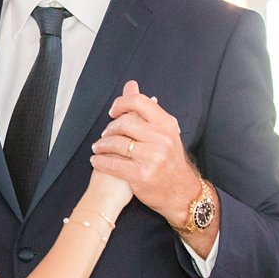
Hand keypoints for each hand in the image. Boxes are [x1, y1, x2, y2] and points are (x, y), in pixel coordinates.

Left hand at [90, 80, 202, 231]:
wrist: (182, 192)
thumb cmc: (170, 160)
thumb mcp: (164, 131)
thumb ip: (145, 109)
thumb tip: (130, 85)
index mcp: (166, 124)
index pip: (139, 102)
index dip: (120, 104)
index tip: (113, 112)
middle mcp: (160, 138)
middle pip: (124, 123)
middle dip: (110, 129)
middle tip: (105, 135)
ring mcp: (151, 157)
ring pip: (116, 143)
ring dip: (101, 145)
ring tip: (98, 148)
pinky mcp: (140, 175)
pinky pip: (112, 164)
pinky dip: (100, 162)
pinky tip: (97, 161)